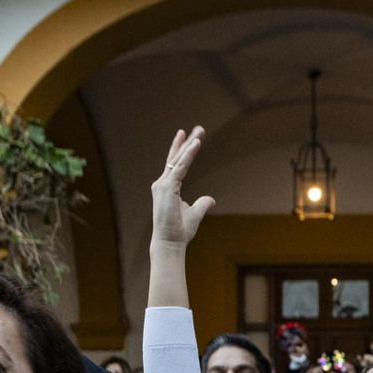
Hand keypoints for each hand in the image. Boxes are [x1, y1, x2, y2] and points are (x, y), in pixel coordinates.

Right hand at [150, 126, 215, 248]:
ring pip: (178, 160)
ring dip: (189, 145)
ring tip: (200, 132)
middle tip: (199, 128)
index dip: (184, 150)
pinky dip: (188, 155)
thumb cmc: (179, 232)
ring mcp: (162, 185)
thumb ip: (202, 204)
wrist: (169, 243)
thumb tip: (211, 199)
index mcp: (166, 187)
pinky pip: (180, 167)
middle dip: (187, 142)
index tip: (192, 137)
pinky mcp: (167, 188)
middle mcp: (161, 183)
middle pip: (176, 158)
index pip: (176, 164)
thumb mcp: (195, 213)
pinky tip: (196, 144)